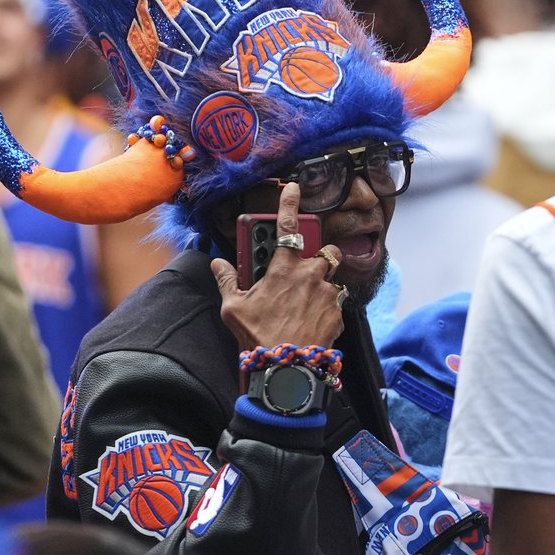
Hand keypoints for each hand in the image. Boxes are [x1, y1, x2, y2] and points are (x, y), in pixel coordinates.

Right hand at [212, 183, 344, 349]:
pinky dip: (325, 310)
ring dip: (322, 287)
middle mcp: (311, 275)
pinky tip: (310, 324)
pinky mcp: (338, 313)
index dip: (290, 203)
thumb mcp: (234, 308)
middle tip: (305, 270)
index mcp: (284, 268)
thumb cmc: (259, 337)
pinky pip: (335, 304)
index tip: (295, 187)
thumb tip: (217, 264)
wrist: (287, 368)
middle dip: (320, 255)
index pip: (288, 226)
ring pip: (333, 280)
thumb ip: (227, 281)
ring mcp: (327, 294)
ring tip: (305, 305)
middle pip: (327, 252)